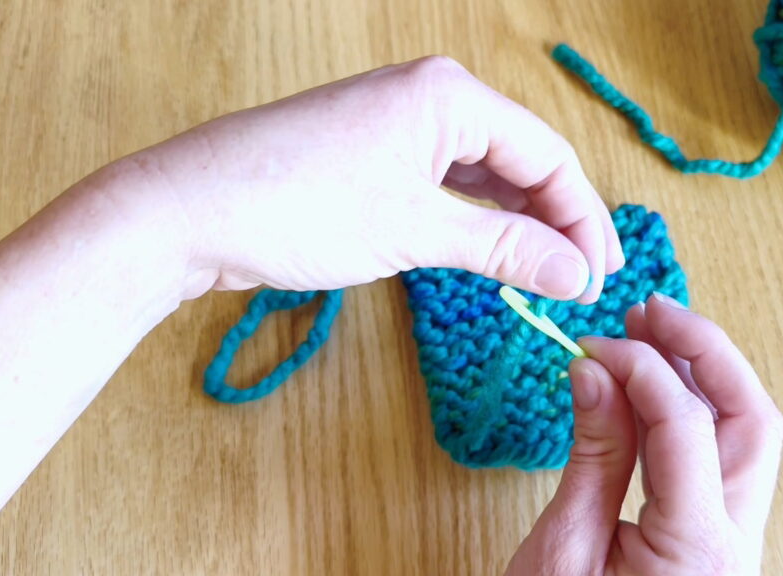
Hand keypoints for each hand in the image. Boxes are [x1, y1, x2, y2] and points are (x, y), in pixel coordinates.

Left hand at [127, 56, 623, 301]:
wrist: (185, 211)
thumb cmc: (293, 207)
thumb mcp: (413, 231)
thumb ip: (504, 249)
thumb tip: (576, 273)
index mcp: (448, 95)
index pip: (548, 155)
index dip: (583, 220)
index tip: (597, 278)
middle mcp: (428, 97)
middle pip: (522, 159)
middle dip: (557, 221)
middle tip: (581, 282)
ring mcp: (397, 124)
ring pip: (485, 173)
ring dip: (518, 223)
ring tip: (546, 273)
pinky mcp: (372, 153)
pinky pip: (446, 182)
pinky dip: (475, 219)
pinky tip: (491, 250)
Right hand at [507, 294, 782, 574]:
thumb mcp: (565, 549)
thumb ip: (593, 455)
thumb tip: (597, 370)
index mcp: (699, 551)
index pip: (688, 426)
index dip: (642, 370)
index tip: (596, 344)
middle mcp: (736, 543)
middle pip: (754, 420)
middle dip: (708, 353)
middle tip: (650, 313)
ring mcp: (733, 540)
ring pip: (747, 435)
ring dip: (704, 376)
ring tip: (647, 336)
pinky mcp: (715, 537)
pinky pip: (719, 458)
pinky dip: (689, 411)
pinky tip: (649, 387)